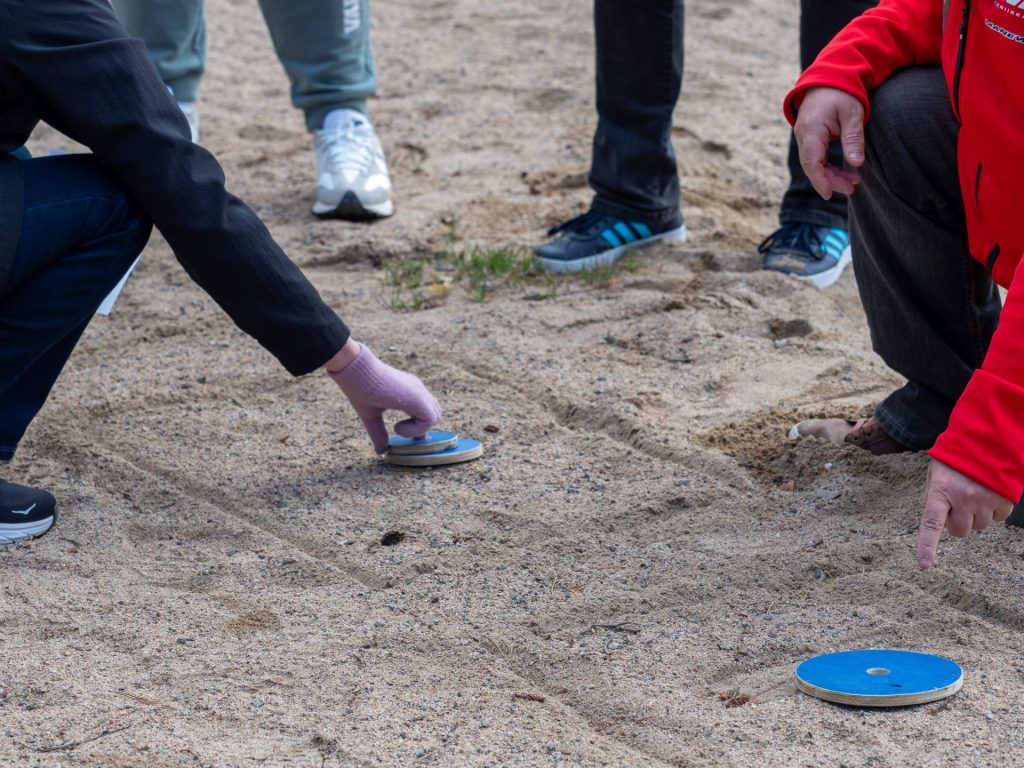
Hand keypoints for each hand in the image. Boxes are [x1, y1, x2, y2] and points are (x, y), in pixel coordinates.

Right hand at [325, 340, 441, 452]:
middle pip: (435, 413)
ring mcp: (419, 393)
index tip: (401, 431)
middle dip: (420, 429)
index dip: (418, 426)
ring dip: (418, 430)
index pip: (426, 410)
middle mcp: (417, 390)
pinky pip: (430, 420)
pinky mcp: (417, 398)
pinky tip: (397, 427)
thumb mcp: (371, 416)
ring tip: (397, 428)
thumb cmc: (359, 389)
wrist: (355, 371)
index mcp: (409, 391)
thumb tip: (381, 452)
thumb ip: (379, 433)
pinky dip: (416, 430)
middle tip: (400, 431)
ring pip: (435, 417)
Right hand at [793, 87, 865, 199]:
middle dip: (830, 180)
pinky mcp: (809, 138)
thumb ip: (853, 138)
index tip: (829, 194)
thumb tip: (856, 163)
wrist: (827, 77)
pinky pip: (815, 158)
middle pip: (812, 166)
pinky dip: (828, 167)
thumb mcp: (852, 114)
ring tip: (853, 181)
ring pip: (814, 164)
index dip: (820, 180)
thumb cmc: (841, 93)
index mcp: (811, 130)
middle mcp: (803, 135)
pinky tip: (843, 171)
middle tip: (852, 187)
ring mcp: (804, 137)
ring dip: (831, 175)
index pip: (812, 162)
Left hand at [916, 459, 1013, 568]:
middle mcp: (963, 498)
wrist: (987, 440)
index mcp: (941, 491)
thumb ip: (934, 497)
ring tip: (974, 492)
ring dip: (976, 515)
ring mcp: (985, 501)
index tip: (924, 565)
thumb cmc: (956, 459)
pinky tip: (989, 493)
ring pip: (979, 526)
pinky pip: (997, 519)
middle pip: (958, 531)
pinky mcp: (1004, 500)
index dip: (927, 546)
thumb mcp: (936, 474)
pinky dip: (994, 510)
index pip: (931, 523)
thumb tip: (939, 523)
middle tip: (958, 503)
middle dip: (957, 522)